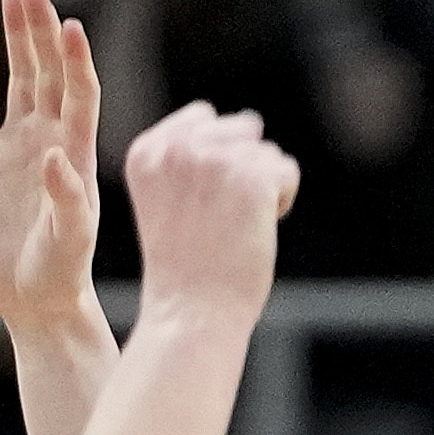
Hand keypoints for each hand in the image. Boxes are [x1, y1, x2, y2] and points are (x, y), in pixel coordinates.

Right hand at [0, 0, 109, 334]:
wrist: (33, 298)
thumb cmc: (62, 272)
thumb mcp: (70, 240)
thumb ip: (67, 199)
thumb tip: (54, 157)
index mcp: (76, 149)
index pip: (80, 91)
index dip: (76, 59)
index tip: (70, 24)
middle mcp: (49, 137)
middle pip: (48, 70)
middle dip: (41, 30)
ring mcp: (16, 144)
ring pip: (17, 77)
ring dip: (15, 38)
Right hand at [117, 97, 301, 321]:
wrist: (191, 316)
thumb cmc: (184, 269)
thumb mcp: (168, 199)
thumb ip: (190, 156)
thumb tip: (251, 122)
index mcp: (147, 151)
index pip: (202, 118)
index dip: (214, 161)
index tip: (197, 206)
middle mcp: (177, 147)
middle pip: (239, 130)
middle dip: (241, 171)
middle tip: (218, 222)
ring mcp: (215, 158)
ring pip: (266, 152)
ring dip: (262, 189)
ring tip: (233, 230)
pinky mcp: (252, 176)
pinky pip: (286, 171)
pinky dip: (280, 202)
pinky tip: (254, 231)